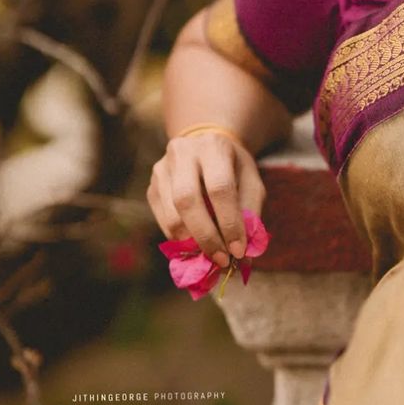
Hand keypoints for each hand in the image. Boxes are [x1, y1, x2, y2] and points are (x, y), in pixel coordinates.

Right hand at [147, 131, 265, 266]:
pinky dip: (180, 239)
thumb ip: (250, 213)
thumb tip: (243, 254)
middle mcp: (183, 153)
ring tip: (211, 256)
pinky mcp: (152, 187)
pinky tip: (196, 245)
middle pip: (187, 200)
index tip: (238, 250)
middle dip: (206, 237)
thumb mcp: (251, 181)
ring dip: (192, 243)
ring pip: (171, 215)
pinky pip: (163, 221)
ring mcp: (162, 169)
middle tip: (221, 259)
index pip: (219, 188)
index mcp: (213, 147)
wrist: (205, 145)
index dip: (229, 223)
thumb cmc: (234, 168)